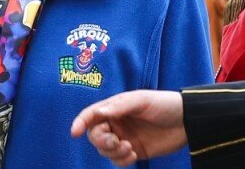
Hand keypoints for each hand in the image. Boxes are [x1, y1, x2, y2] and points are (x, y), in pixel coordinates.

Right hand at [70, 90, 186, 165]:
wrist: (187, 121)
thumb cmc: (162, 104)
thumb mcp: (141, 100)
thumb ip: (119, 107)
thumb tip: (98, 113)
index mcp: (113, 108)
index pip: (91, 115)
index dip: (80, 122)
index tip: (74, 133)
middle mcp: (115, 123)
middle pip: (95, 135)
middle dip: (101, 141)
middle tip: (116, 141)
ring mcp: (124, 138)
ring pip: (105, 150)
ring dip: (113, 152)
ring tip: (129, 148)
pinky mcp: (134, 151)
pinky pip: (119, 161)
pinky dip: (122, 160)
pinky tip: (134, 154)